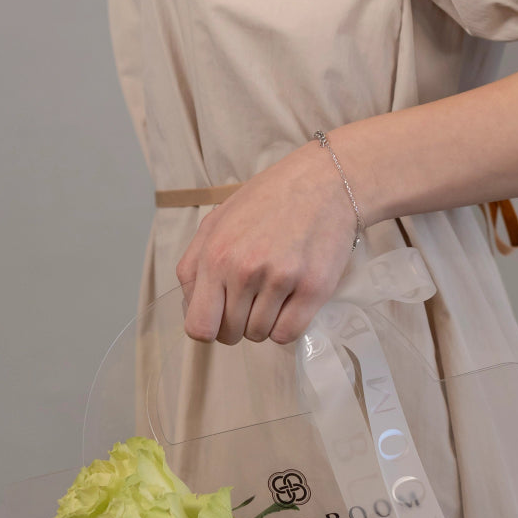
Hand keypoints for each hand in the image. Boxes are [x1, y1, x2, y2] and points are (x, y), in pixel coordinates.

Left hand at [175, 138, 362, 344]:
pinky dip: (286, 326)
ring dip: (264, 323)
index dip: (208, 329)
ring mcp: (281, 280)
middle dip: (237, 324)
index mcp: (216, 255)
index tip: (219, 318)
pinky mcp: (313, 288)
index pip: (199, 326)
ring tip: (274, 294)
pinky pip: (287, 334)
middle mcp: (245, 270)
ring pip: (260, 335)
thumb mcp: (217, 221)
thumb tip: (193, 308)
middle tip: (251, 300)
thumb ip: (194, 265)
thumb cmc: (268, 201)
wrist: (324, 182)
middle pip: (230, 334)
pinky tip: (289, 304)